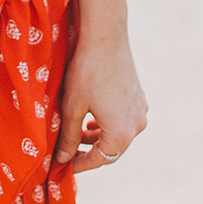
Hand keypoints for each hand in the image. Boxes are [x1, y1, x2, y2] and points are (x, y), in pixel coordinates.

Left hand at [55, 30, 147, 173]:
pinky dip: (107, 124)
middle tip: (67, 152)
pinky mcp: (138, 98)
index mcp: (121, 133)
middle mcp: (136, 126)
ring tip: (76, 132)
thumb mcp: (72, 107)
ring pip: (118, 135)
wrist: (106, 37)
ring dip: (98, 138)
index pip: (99, 160)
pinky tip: (91, 116)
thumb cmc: (87, 72)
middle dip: (89, 152)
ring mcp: (140, 111)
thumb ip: (68, 136)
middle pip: (111, 150)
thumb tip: (62, 159)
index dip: (79, 164)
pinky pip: (124, 120)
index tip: (62, 166)